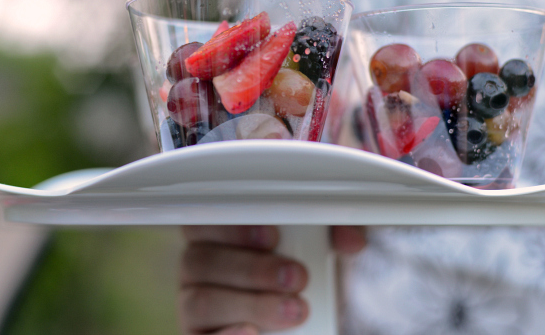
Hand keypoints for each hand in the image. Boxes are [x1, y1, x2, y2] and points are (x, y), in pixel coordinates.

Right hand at [178, 225, 365, 334]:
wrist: (299, 319)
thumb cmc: (294, 275)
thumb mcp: (315, 249)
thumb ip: (330, 234)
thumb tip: (351, 240)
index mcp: (214, 235)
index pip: (203, 220)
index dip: (232, 227)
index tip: (273, 236)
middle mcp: (197, 268)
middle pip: (201, 260)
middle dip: (252, 269)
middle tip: (297, 276)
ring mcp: (192, 305)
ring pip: (202, 300)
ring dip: (251, 304)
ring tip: (295, 309)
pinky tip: (252, 333)